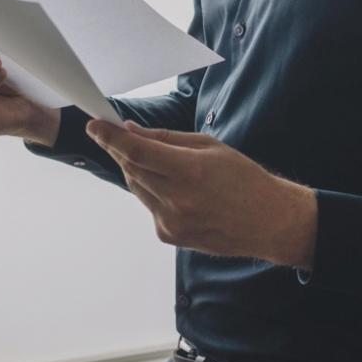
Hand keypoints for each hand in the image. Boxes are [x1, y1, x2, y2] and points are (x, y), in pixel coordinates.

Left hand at [86, 119, 316, 268]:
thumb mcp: (209, 146)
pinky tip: (176, 190)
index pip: (136, 152)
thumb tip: (131, 131)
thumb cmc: (243, 179)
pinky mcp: (169, 235)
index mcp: (190, 170)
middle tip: (118, 136)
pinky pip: (149, 205)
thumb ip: (166, 139)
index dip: (110, 137)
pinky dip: (152, 192)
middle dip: (121, 150)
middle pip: (131, 168)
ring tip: (160, 164)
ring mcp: (171, 221)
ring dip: (137, 170)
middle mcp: (177, 198)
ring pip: (136, 187)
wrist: (267, 222)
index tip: (94, 125)